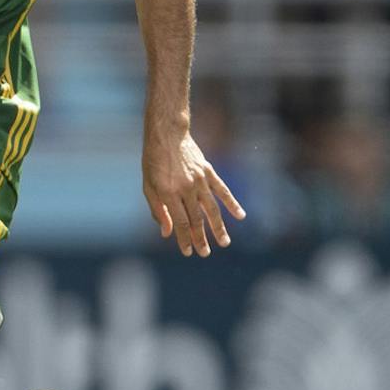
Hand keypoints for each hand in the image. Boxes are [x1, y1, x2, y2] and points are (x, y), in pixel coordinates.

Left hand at [143, 128, 245, 256]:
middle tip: (205, 253)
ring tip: (225, 242)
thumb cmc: (153, 162)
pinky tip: (240, 216)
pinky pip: (223, 191)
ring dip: (218, 227)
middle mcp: (185, 189)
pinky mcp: (209, 172)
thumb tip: (166, 233)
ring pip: (212, 209)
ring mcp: (199, 180)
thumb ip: (157, 210)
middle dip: (201, 238)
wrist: (167, 135)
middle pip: (196, 219)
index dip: (184, 239)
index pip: (179, 222)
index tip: (188, 252)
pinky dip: (232, 204)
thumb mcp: (148, 186)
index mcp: (168, 193)